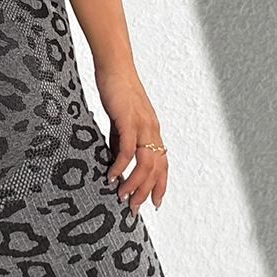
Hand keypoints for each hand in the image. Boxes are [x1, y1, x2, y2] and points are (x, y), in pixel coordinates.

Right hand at [96, 64, 168, 211]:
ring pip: (146, 163)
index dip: (160, 185)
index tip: (154, 203)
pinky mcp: (128, 119)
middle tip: (134, 208)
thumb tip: (118, 163)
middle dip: (146, 192)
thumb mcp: (121, 123)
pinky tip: (113, 177)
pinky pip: (128, 149)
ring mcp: (143, 125)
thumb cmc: (117, 93)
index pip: (162, 164)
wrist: (115, 68)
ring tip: (123, 197)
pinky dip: (121, 166)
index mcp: (152, 132)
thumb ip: (121, 142)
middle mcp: (152, 131)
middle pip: (156, 169)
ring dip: (135, 184)